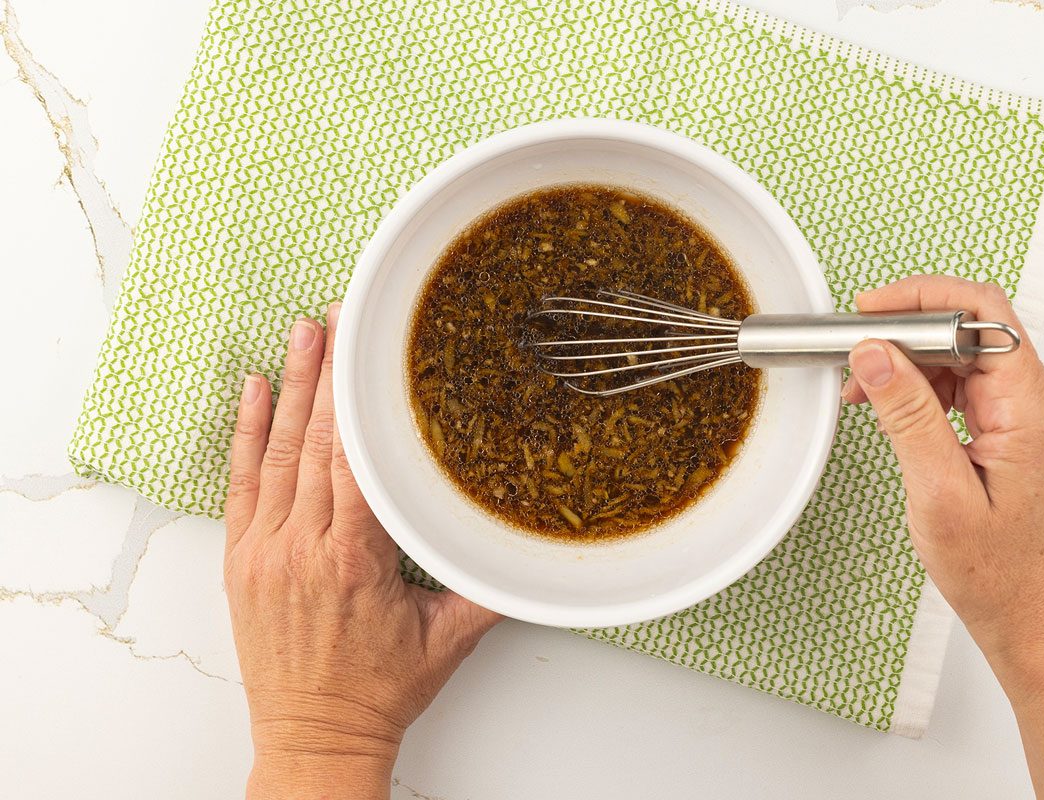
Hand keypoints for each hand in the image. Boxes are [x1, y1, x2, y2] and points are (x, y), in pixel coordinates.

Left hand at [224, 304, 500, 799]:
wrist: (314, 738)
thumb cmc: (379, 693)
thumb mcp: (448, 640)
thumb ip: (489, 588)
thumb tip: (535, 549)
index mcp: (355, 559)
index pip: (356, 459)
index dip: (360, 398)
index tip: (369, 350)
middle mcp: (303, 547)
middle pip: (317, 442)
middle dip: (328, 373)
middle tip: (338, 317)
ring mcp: (265, 552)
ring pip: (278, 454)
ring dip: (290, 389)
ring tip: (301, 334)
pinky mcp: (242, 561)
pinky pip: (242, 485)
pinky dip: (246, 434)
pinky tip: (254, 392)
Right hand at [843, 276, 1043, 797]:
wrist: (1029, 616)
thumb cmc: (998, 571)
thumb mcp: (938, 491)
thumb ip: (907, 415)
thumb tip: (875, 354)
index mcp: (1029, 405)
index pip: (981, 312)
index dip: (921, 298)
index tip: (868, 311)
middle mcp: (1035, 400)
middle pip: (967, 327)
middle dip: (903, 333)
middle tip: (853, 353)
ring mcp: (1023, 414)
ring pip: (960, 355)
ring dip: (907, 363)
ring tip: (861, 391)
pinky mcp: (1009, 429)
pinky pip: (961, 385)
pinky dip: (919, 389)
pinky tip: (886, 408)